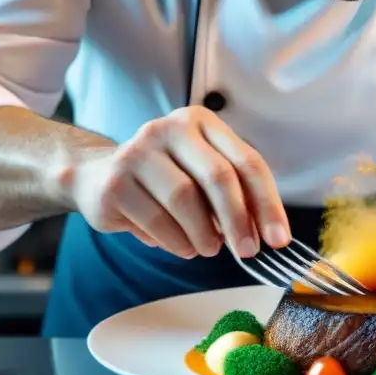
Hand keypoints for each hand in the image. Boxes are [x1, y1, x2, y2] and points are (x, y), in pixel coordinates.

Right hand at [60, 107, 290, 258]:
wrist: (96, 176)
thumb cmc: (164, 179)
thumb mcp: (202, 174)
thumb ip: (235, 194)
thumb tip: (269, 234)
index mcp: (200, 122)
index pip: (247, 161)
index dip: (268, 203)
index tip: (279, 239)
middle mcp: (168, 129)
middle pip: (218, 177)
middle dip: (239, 220)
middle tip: (248, 251)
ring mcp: (137, 153)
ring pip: (185, 200)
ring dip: (204, 235)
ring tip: (208, 248)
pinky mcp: (115, 183)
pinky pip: (157, 221)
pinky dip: (177, 242)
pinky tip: (183, 246)